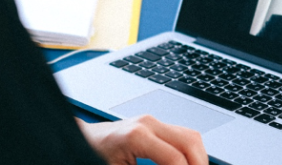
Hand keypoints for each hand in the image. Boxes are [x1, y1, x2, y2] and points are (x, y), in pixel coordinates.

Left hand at [76, 115, 206, 164]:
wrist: (82, 139)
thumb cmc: (93, 154)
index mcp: (137, 136)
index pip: (176, 159)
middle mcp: (148, 123)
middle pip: (191, 142)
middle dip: (199, 164)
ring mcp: (151, 121)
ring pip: (191, 136)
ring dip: (197, 158)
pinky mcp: (153, 124)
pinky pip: (182, 135)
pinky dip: (189, 152)